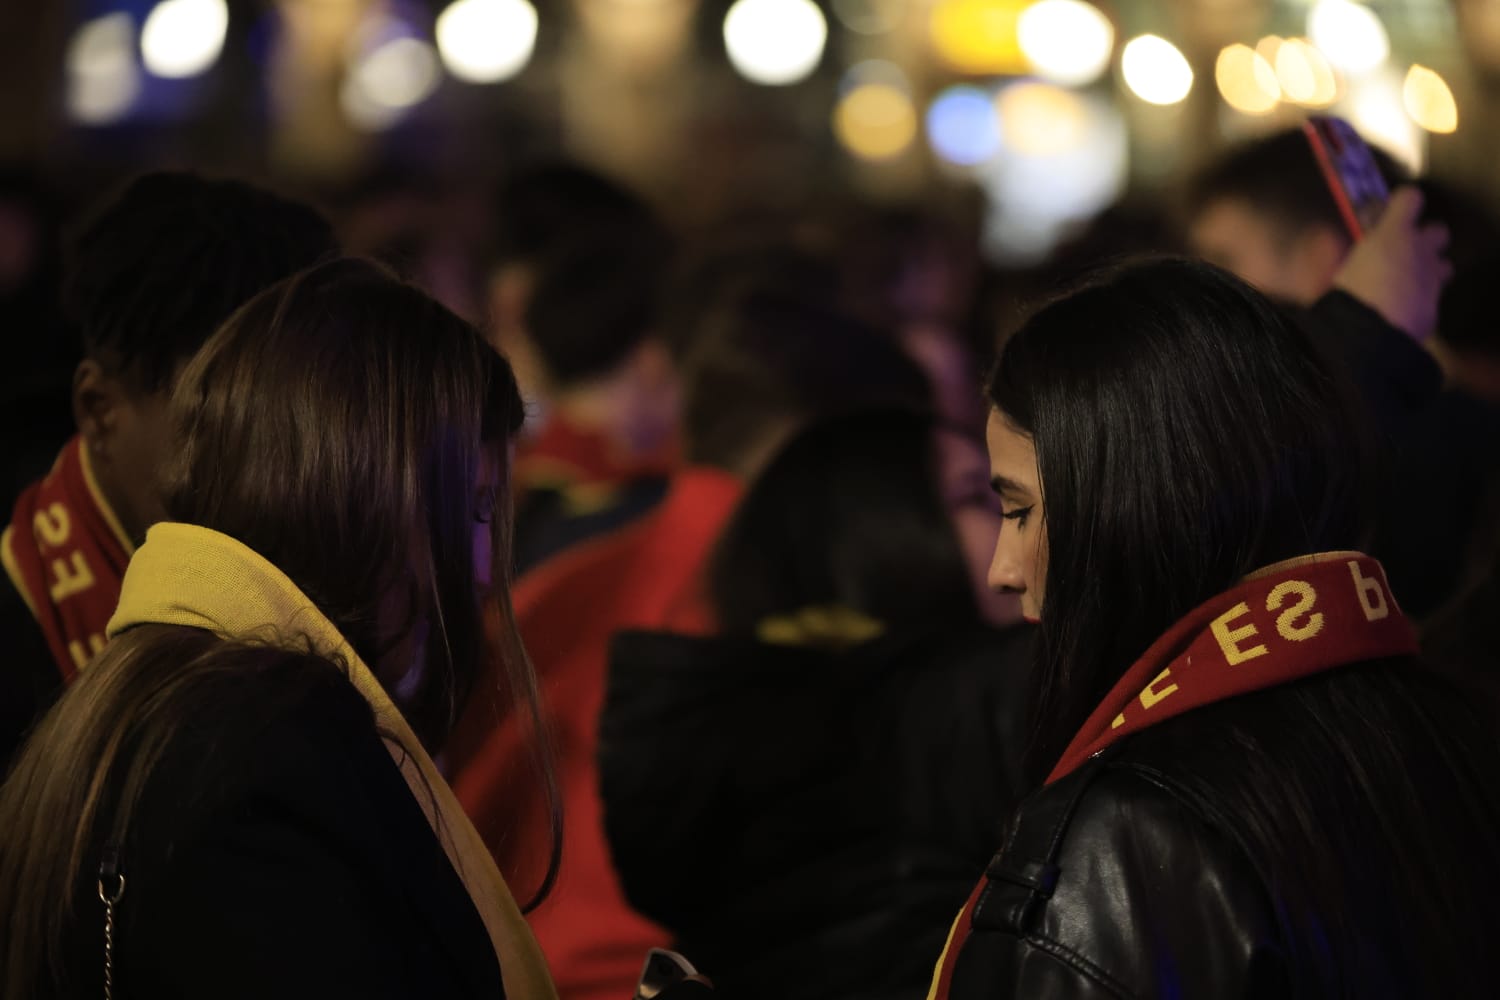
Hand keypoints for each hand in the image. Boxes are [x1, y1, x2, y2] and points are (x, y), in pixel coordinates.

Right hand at [1332, 186, 1451, 342]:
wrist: (1370, 340)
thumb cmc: (1346, 297)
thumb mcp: (1325, 271)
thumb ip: (1328, 251)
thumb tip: (1322, 237)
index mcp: (1394, 234)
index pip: (1411, 199)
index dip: (1401, 204)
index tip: (1386, 214)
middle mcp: (1420, 252)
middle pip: (1438, 231)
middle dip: (1423, 239)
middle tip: (1400, 252)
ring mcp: (1432, 280)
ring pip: (1444, 264)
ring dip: (1428, 269)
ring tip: (1405, 282)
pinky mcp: (1435, 308)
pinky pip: (1432, 297)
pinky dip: (1420, 300)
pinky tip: (1401, 310)